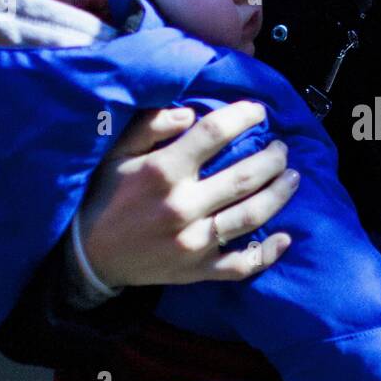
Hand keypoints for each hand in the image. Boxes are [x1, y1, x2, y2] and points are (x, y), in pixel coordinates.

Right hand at [79, 101, 298, 288]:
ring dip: (280, 194)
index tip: (259, 111)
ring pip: (251, 216)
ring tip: (293, 177)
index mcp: (162, 171)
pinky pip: (242, 265)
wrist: (87, 257)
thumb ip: (149, 126)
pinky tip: (285, 238)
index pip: (214, 133)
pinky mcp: (198, 270)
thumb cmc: (105, 196)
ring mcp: (193, 242)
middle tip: (282, 148)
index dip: (243, 116)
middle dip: (272, 157)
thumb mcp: (117, 154)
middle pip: (244, 176)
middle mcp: (183, 206)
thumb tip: (189, 112)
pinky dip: (267, 253)